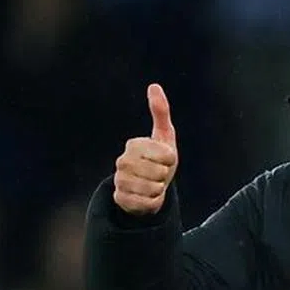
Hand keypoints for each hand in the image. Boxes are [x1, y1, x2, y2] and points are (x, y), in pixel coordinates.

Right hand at [113, 83, 178, 215]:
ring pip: (152, 189)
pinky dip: (153, 202)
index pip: (164, 154)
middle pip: (158, 172)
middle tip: (159, 174)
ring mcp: (119, 180)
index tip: (166, 159)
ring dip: (159, 190)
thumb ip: (160, 112)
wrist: (151, 188)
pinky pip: (146, 203)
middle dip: (165, 175)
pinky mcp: (121, 199)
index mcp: (133, 144)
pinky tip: (147, 197)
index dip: (170, 159)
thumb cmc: (160, 160)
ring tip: (154, 185)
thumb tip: (154, 86)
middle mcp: (122, 161)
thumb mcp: (164, 136)